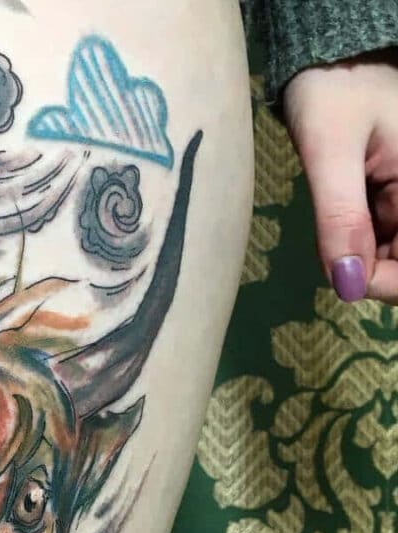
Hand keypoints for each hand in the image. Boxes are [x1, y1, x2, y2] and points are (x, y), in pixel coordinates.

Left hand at [284, 53, 397, 303]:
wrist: (330, 59)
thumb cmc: (333, 91)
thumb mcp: (329, 152)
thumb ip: (339, 219)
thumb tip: (347, 285)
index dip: (387, 284)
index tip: (346, 280)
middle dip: (374, 273)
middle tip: (336, 256)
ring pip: (395, 253)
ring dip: (365, 258)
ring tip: (338, 226)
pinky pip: (386, 235)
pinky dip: (361, 241)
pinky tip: (342, 220)